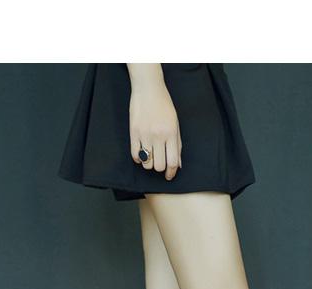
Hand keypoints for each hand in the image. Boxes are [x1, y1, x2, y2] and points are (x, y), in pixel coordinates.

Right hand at [127, 64, 181, 180]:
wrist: (148, 89)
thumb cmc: (164, 105)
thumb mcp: (175, 124)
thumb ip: (177, 145)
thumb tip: (178, 164)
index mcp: (171, 133)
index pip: (172, 162)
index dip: (171, 173)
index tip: (169, 176)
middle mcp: (158, 136)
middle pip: (159, 165)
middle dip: (160, 168)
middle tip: (159, 162)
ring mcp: (145, 134)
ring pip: (147, 163)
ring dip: (149, 163)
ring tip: (150, 156)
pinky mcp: (133, 132)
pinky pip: (134, 155)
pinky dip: (138, 158)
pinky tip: (141, 153)